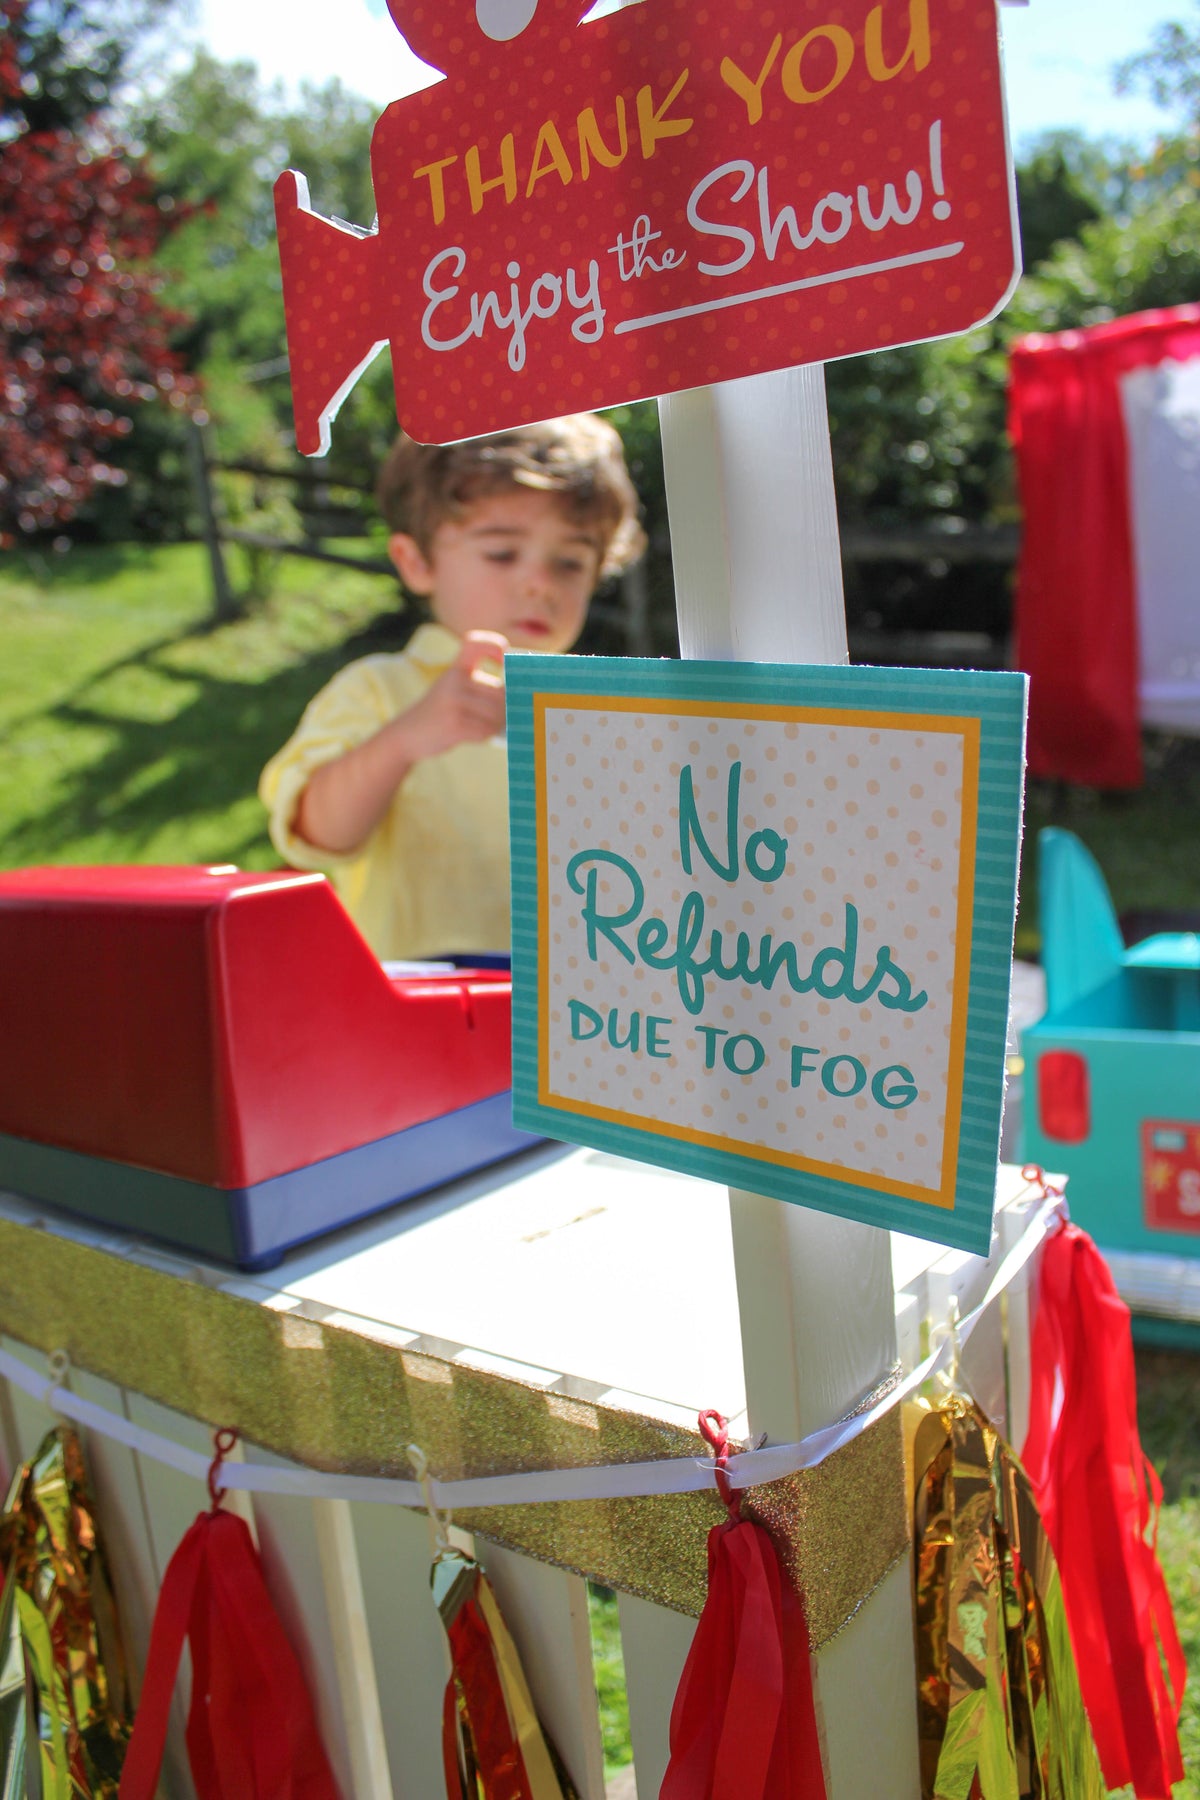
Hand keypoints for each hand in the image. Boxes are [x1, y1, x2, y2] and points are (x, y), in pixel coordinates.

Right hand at [398, 630, 507, 758]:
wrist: (407, 735)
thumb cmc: (440, 712)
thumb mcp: (453, 688)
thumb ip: (480, 686)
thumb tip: (520, 696)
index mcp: (456, 668)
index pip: (476, 642)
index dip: (495, 646)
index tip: (502, 663)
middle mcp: (454, 679)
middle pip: (500, 691)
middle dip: (504, 708)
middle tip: (495, 717)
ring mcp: (454, 701)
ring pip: (497, 713)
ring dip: (496, 725)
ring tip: (482, 727)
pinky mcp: (455, 723)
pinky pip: (487, 730)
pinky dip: (485, 736)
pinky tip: (474, 735)